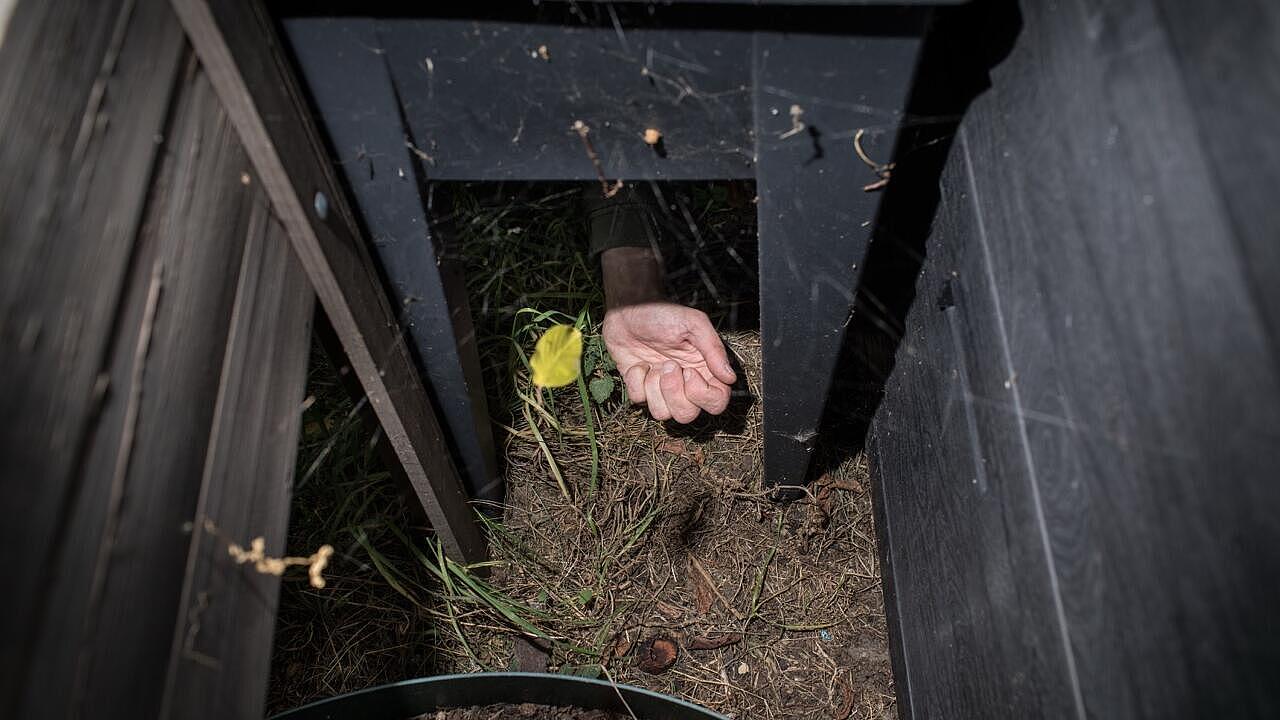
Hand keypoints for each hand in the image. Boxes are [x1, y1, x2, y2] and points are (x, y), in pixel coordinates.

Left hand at [602, 302, 736, 422]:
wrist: (630, 307)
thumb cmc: (664, 313)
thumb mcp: (694, 324)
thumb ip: (714, 349)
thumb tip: (729, 378)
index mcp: (704, 371)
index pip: (716, 402)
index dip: (703, 395)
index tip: (689, 371)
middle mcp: (684, 384)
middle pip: (688, 415)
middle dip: (674, 393)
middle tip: (667, 365)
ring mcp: (661, 388)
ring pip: (663, 414)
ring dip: (654, 388)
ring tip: (653, 364)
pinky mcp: (639, 387)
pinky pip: (639, 400)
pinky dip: (636, 380)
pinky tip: (638, 363)